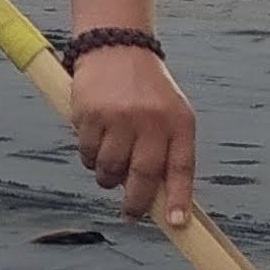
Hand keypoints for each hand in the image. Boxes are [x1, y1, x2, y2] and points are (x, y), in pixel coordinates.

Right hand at [64, 47, 195, 223]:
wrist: (117, 46)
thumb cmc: (147, 90)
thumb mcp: (169, 114)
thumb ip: (167, 151)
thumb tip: (160, 200)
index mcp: (177, 120)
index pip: (181, 166)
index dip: (179, 198)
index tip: (177, 224)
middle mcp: (151, 119)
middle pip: (143, 176)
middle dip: (135, 203)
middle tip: (131, 214)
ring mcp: (120, 117)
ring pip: (110, 170)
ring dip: (108, 177)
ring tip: (111, 163)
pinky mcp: (91, 114)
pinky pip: (87, 154)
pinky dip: (90, 156)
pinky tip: (96, 139)